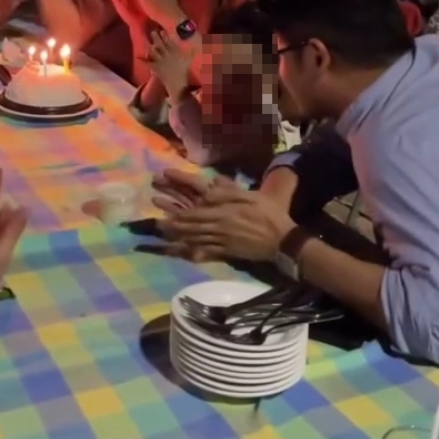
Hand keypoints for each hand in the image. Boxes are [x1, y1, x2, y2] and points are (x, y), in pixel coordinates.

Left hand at [148, 29, 191, 101]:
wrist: (178, 84)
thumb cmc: (183, 72)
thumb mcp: (188, 61)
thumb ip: (191, 52)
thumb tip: (195, 46)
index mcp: (175, 54)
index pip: (169, 43)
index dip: (165, 36)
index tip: (162, 31)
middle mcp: (167, 56)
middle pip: (160, 45)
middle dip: (156, 38)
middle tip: (152, 32)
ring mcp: (161, 62)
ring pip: (154, 53)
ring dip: (149, 47)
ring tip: (146, 41)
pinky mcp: (156, 69)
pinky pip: (148, 64)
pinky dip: (143, 61)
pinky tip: (138, 57)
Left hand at [155, 174, 293, 262]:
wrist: (281, 240)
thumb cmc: (268, 214)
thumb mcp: (250, 196)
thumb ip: (229, 192)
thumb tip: (210, 187)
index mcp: (223, 210)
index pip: (195, 208)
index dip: (178, 206)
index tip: (165, 202)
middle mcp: (218, 225)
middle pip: (190, 225)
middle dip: (172, 223)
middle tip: (157, 222)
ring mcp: (221, 240)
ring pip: (195, 238)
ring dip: (178, 236)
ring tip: (164, 234)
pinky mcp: (226, 252)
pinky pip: (206, 252)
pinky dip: (193, 251)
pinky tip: (184, 251)